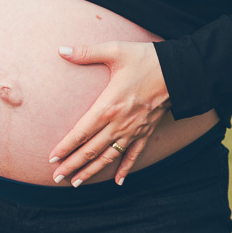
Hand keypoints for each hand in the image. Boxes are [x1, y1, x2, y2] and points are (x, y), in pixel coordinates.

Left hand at [48, 42, 170, 185]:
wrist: (178, 70)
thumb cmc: (145, 59)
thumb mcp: (115, 51)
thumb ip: (86, 52)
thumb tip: (61, 50)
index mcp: (108, 106)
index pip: (81, 132)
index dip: (65, 147)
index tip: (52, 158)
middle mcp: (119, 123)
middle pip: (91, 150)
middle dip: (72, 164)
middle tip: (57, 177)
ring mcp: (133, 130)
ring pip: (108, 157)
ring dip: (92, 171)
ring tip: (76, 182)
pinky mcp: (146, 132)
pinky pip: (134, 155)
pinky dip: (125, 169)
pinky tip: (117, 181)